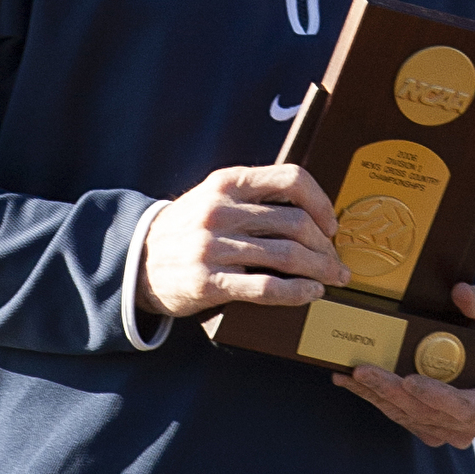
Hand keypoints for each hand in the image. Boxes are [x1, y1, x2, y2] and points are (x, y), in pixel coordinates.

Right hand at [138, 165, 347, 320]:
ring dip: (319, 270)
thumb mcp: (214, 197)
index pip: (291, 179)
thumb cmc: (188, 230)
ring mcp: (212, 246)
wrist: (137, 261)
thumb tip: (313, 212)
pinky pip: (265, 288)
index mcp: (227, 182)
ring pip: (285, 255)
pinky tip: (311, 294)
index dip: (321, 201)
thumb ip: (254, 197)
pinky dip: (297, 292)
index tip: (331, 224)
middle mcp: (220, 210)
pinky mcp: (208, 281)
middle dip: (325, 246)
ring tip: (332, 279)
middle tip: (337, 262)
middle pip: (295, 222)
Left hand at [335, 282, 474, 446]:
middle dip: (393, 394)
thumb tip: (461, 294)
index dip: (439, 399)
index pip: (470, 407)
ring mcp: (453, 427)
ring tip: (350, 374)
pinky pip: (400, 417)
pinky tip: (351, 381)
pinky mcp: (430, 426)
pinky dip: (374, 399)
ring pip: (411, 418)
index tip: (409, 380)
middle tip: (364, 371)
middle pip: (431, 415)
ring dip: (378, 397)